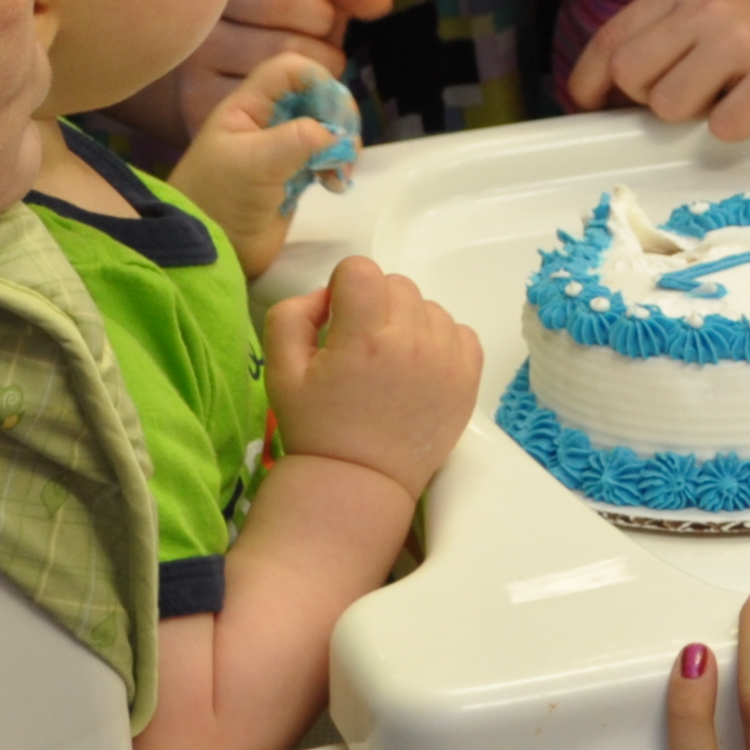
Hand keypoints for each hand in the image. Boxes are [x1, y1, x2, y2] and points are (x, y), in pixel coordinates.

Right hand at [161, 0, 394, 139]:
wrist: (233, 85)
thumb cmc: (278, 32)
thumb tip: (381, 2)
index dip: (316, 13)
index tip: (321, 20)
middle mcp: (197, 39)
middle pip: (287, 49)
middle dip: (323, 54)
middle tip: (313, 58)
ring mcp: (196, 85)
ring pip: (284, 90)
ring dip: (316, 88)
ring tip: (302, 82)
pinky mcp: (210, 126)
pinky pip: (279, 125)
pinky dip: (307, 120)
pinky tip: (295, 109)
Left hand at [170, 52, 354, 274]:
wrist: (204, 251)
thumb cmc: (217, 200)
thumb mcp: (253, 163)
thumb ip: (296, 140)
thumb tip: (336, 136)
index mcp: (248, 108)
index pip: (289, 70)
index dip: (317, 80)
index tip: (333, 114)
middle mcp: (266, 122)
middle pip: (316, 96)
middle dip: (338, 117)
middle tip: (344, 147)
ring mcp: (280, 149)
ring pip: (326, 128)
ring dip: (343, 145)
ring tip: (339, 173)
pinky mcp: (293, 176)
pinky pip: (327, 157)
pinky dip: (339, 166)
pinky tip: (335, 185)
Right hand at [264, 256, 479, 497]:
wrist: (360, 480)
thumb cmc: (317, 426)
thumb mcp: (280, 371)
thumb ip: (291, 316)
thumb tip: (325, 293)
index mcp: (363, 339)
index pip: (361, 270)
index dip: (344, 286)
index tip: (339, 318)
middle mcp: (412, 343)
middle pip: (397, 283)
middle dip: (375, 303)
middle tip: (361, 343)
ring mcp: (447, 360)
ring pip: (428, 306)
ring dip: (407, 320)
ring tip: (389, 360)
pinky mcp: (469, 378)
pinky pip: (459, 331)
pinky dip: (439, 340)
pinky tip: (417, 367)